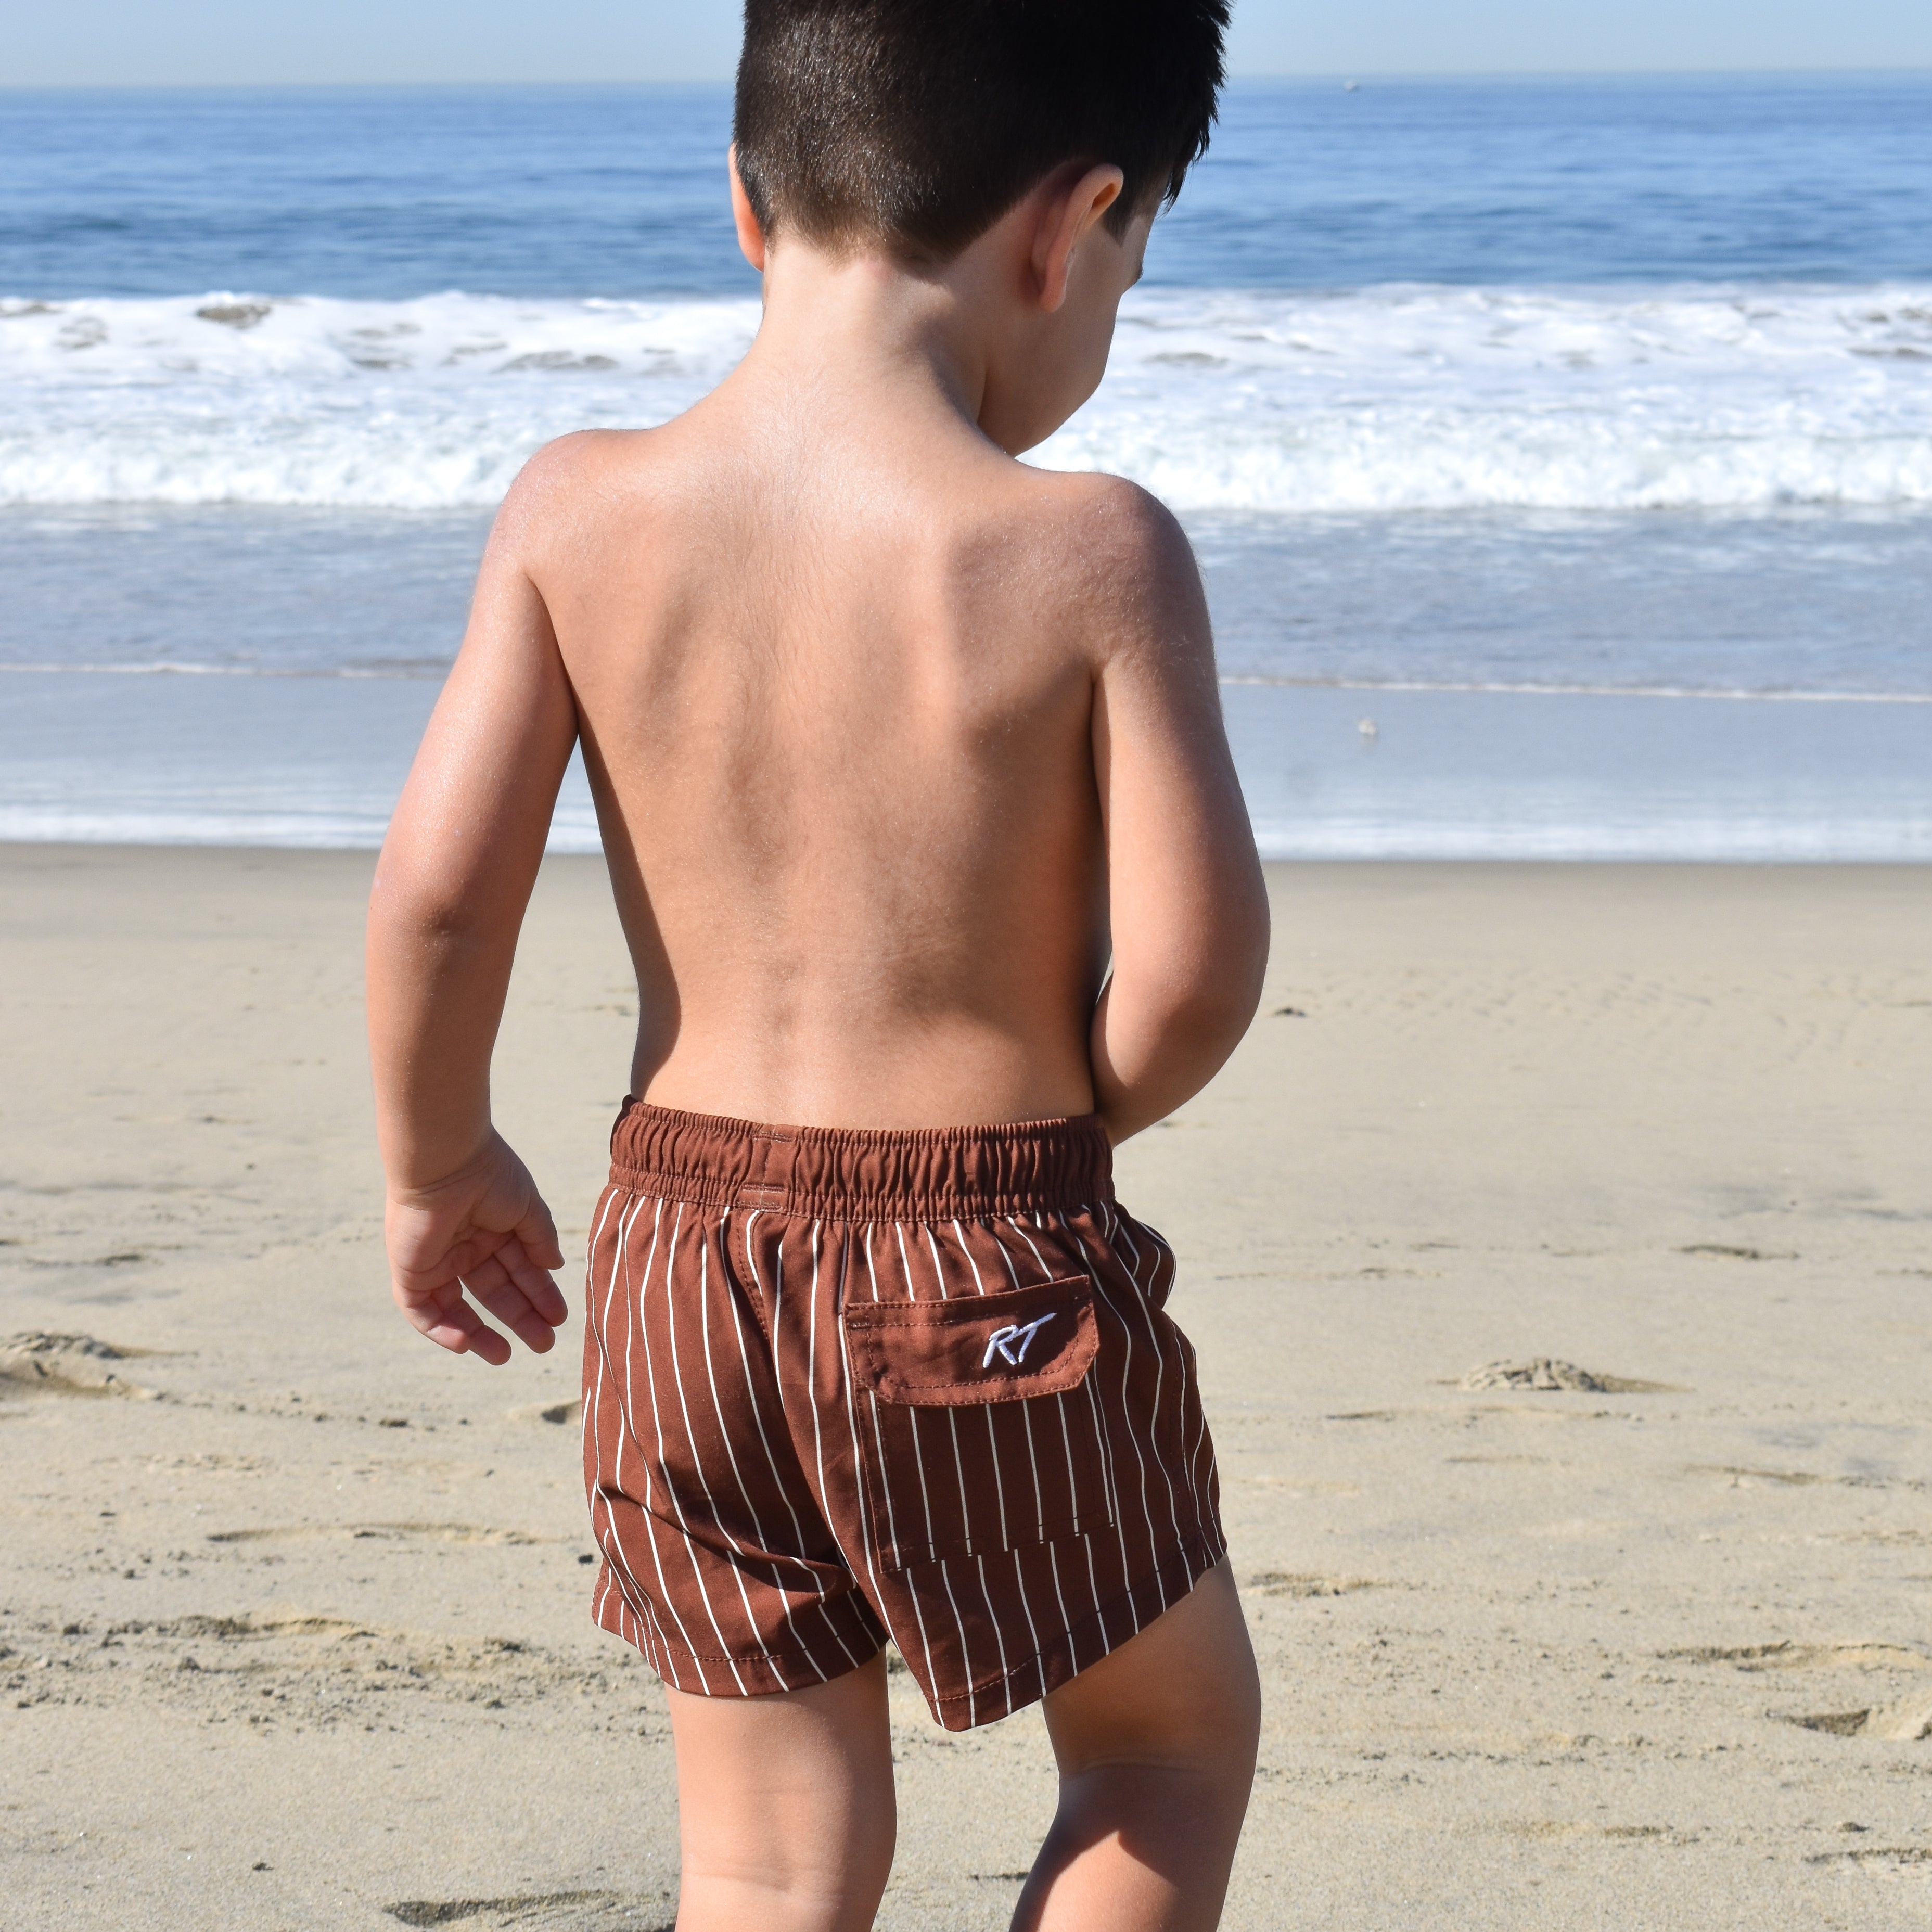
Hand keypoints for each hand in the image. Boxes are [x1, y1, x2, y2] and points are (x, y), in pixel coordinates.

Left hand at [384, 1131, 568, 1364]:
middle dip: (519, 1317)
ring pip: (456, 1308)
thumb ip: (540, 1239)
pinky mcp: (409, 1270)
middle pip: (493, 1292)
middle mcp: (464, 1247)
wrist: (446, 1161)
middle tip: (544, 1344)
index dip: (540, 1294)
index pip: (519, 1270)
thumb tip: (555, 1267)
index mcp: (493, 1229)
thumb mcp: (527, 1208)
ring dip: (479, 1333)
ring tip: (505, 1355)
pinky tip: (466, 1344)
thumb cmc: (490, 1175)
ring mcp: (436, 1260)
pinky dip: (440, 1329)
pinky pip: (421, 1310)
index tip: (560, 1317)